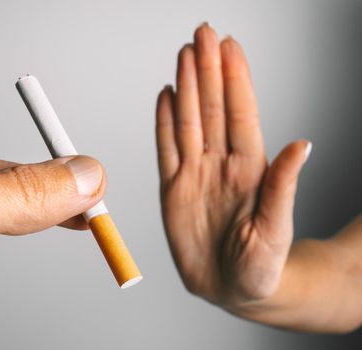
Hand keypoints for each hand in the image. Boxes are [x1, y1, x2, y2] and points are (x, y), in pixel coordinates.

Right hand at [156, 23, 310, 305]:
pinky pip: (166, 149)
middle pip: (212, 108)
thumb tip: (303, 145)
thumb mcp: (275, 229)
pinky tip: (166, 97)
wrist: (232, 287)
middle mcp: (221, 165)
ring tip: (185, 55)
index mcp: (249, 171)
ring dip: (186, 87)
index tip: (229, 48)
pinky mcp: (173, 189)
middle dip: (208, 70)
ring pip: (188, 121)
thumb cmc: (259, 265)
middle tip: (203, 34)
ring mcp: (195, 174)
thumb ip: (282, 187)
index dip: (234, 80)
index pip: (240, 115)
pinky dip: (164, 122)